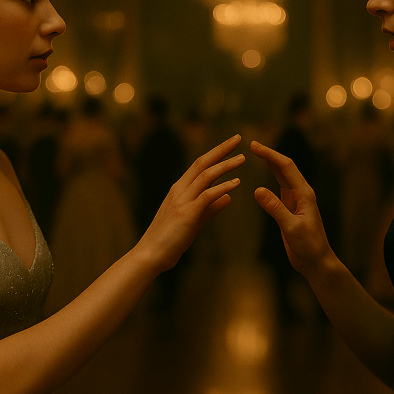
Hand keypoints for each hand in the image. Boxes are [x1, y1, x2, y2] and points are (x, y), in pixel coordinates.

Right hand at [137, 134, 243, 272]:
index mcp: (179, 189)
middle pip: (202, 163)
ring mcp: (182, 201)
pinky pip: (207, 196)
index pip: (199, 165)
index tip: (231, 144)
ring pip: (205, 176)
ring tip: (242, 158)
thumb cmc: (170, 239)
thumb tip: (228, 199)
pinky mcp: (187, 214)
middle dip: (221, 149)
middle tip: (238, 138)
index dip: (216, 153)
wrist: (151, 255)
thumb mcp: (194, 220)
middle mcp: (179, 190)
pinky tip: (236, 183)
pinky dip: (222, 188)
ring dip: (225, 165)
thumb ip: (210, 208)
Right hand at [250, 141, 335, 275]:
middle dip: (269, 155)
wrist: (317, 261)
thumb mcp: (290, 227)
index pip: (286, 167)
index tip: (254, 146)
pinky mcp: (291, 208)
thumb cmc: (308, 246)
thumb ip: (275, 208)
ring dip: (270, 163)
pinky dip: (271, 177)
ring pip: (282, 176)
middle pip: (284, 168)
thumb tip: (257, 189)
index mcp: (304, 194)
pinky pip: (280, 187)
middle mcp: (301, 193)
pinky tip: (264, 173)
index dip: (270, 154)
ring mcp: (296, 200)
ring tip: (257, 153)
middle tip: (252, 144)